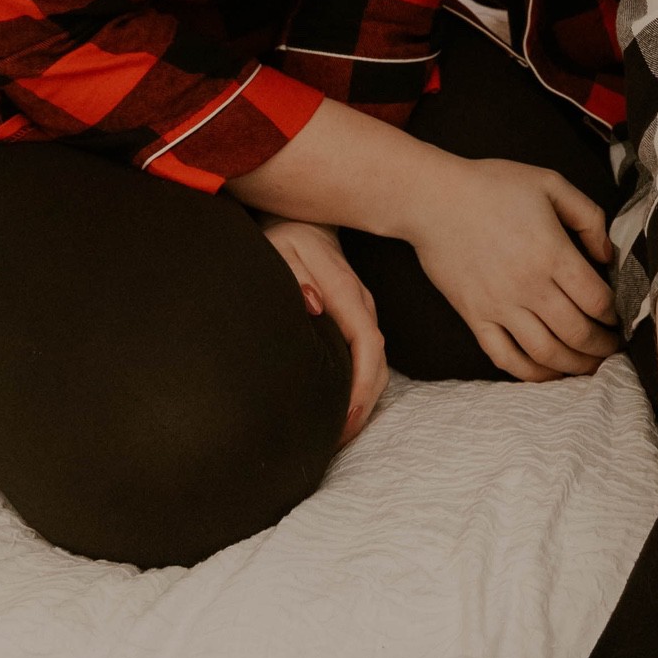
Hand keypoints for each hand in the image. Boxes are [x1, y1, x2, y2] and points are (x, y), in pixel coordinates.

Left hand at [263, 217, 386, 445]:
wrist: (304, 218)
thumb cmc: (285, 236)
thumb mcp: (279, 249)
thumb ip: (293, 275)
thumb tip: (314, 307)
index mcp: (344, 290)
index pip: (366, 342)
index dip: (361, 383)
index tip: (345, 417)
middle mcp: (361, 302)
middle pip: (378, 359)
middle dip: (365, 402)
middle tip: (338, 439)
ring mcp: (363, 309)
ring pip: (377, 359)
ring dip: (365, 397)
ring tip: (340, 431)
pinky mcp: (356, 315)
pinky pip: (367, 353)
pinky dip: (361, 383)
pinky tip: (342, 404)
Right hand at [402, 155, 617, 380]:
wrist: (435, 199)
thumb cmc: (493, 186)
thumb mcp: (551, 184)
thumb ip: (588, 217)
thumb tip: (606, 255)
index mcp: (552, 254)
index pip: (596, 300)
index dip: (614, 315)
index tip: (621, 318)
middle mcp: (529, 286)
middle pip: (576, 332)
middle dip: (601, 347)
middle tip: (613, 350)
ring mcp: (500, 306)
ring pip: (545, 352)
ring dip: (573, 366)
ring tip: (590, 367)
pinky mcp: (475, 317)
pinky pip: (505, 357)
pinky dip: (530, 373)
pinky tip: (547, 372)